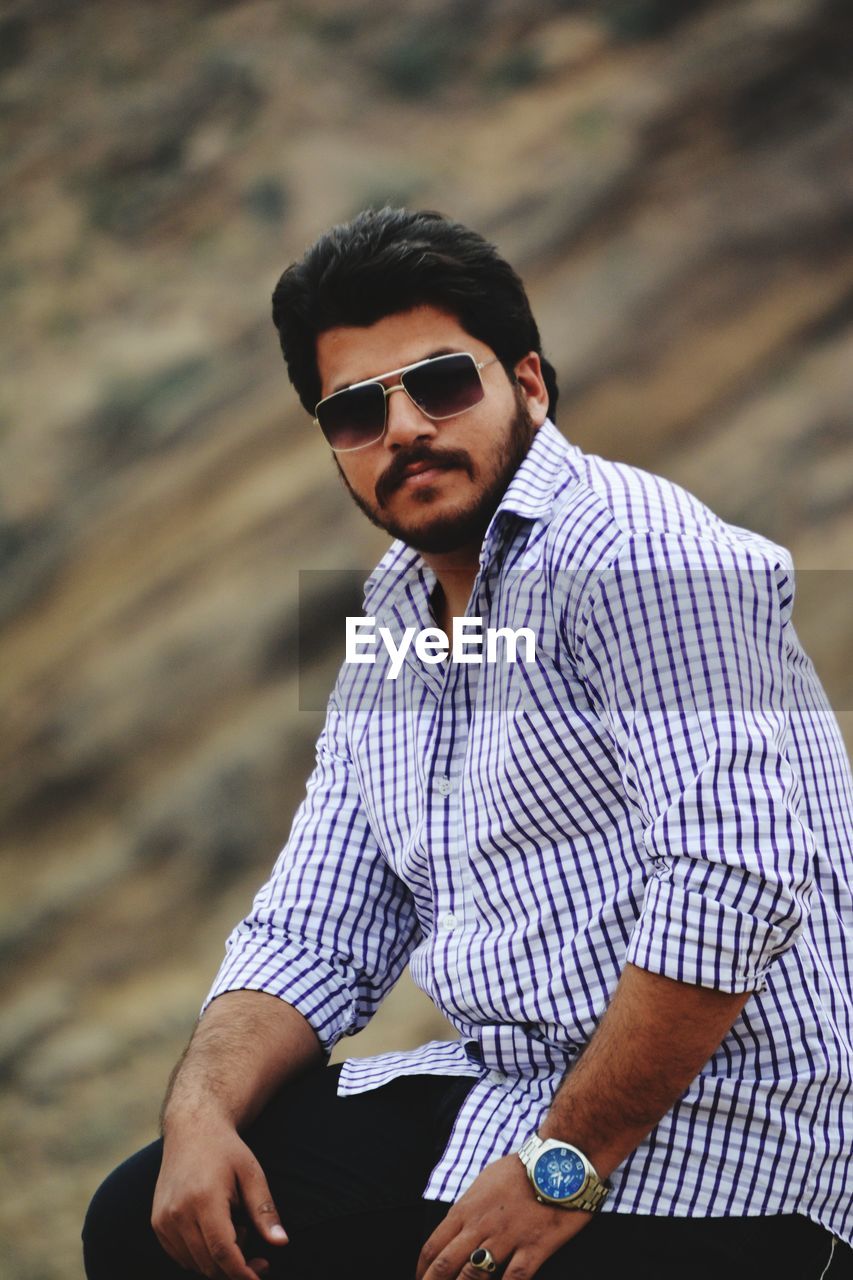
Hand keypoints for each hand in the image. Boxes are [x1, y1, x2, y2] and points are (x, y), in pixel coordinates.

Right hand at [152, 1116, 288, 1278]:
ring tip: (234, 1228)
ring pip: (194, 1263)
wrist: (192, 1129)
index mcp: (204, 1199)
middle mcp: (178, 1213)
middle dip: (235, 1267)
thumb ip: (264, 1210)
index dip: (241, 1272)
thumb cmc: (226, 1150)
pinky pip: (180, 1256)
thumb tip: (282, 1243)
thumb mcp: (252, 1173)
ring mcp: (163, 1220)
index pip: (222, 1252)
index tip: (258, 1277)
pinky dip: (200, 1255)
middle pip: (208, 1263)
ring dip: (218, 1260)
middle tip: (259, 1256)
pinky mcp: (157, 1223)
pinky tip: (215, 1230)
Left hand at [416, 1154, 591, 1279]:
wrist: (559, 1159)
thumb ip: (470, 1208)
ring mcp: (506, 1237)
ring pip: (473, 1277)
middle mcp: (481, 1225)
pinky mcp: (534, 1247)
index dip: (423, 1270)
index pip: (433, 1246)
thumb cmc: (522, 1169)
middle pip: (446, 1265)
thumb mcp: (485, 1182)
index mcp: (466, 1209)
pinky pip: (513, 1279)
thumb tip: (458, 1227)